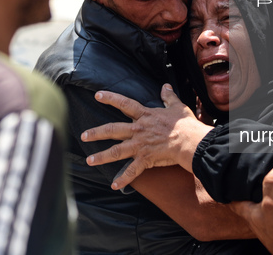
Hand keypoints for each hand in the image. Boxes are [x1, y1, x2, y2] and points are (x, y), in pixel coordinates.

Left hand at [81, 84, 212, 189]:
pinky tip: (114, 185)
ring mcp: (140, 145)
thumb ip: (169, 96)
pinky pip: (132, 171)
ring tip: (89, 160)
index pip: (124, 104)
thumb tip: (166, 86)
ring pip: (116, 151)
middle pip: (112, 129)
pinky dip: (123, 179)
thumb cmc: (185, 124)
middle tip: (83, 136)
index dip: (110, 98)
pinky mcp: (145, 159)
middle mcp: (138, 130)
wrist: (189, 140)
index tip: (97, 95)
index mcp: (145, 115)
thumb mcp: (177, 106)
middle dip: (96, 133)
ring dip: (101, 156)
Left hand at [230, 166, 272, 254]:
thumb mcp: (272, 205)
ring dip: (262, 195)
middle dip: (246, 190)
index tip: (227, 180)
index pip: (232, 200)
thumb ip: (272, 185)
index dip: (228, 190)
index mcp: (248, 212)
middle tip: (248, 176)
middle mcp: (255, 218)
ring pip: (260, 205)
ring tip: (266, 182)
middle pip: (246, 201)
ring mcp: (267, 222)